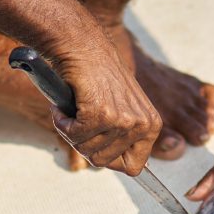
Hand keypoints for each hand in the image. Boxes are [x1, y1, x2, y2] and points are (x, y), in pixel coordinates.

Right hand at [51, 43, 161, 175]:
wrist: (83, 46)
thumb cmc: (98, 77)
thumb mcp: (123, 109)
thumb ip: (124, 138)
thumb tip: (116, 165)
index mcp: (152, 126)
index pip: (133, 167)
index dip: (110, 160)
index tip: (98, 144)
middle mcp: (142, 124)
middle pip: (105, 162)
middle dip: (85, 145)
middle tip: (79, 121)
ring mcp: (122, 120)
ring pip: (87, 150)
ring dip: (71, 132)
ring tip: (73, 110)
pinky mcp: (101, 114)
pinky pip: (74, 135)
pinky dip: (62, 122)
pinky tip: (64, 106)